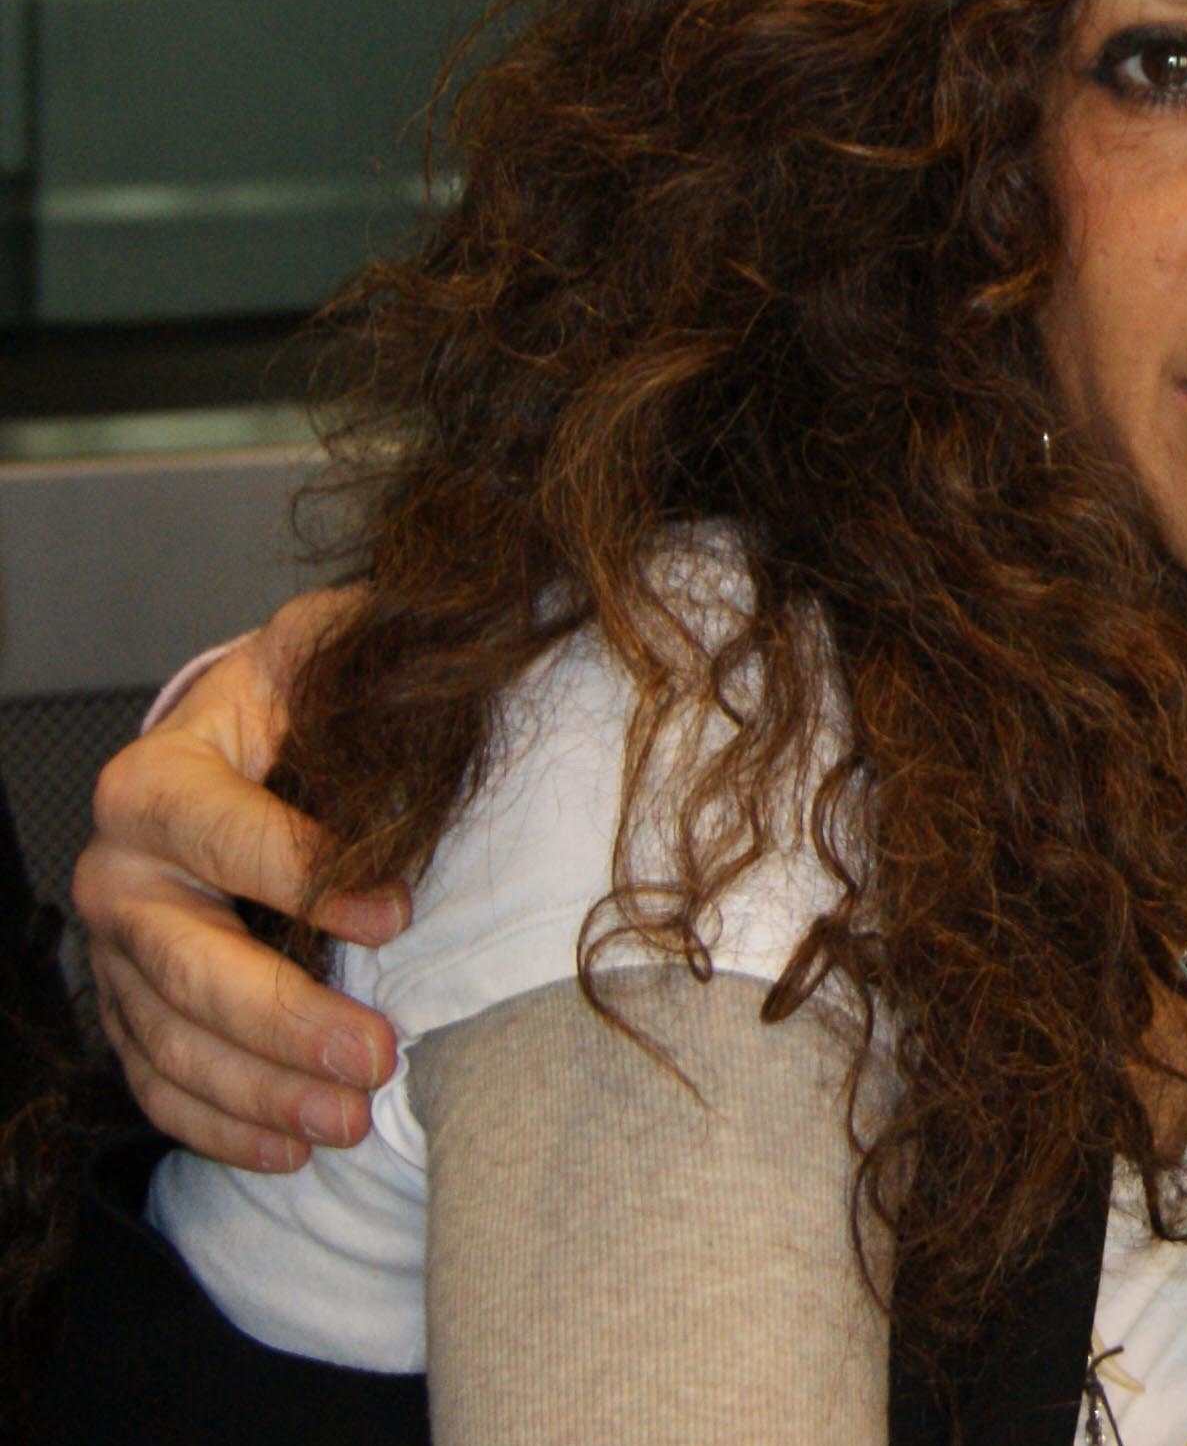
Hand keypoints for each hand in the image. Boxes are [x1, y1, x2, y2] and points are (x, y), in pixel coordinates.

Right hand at [73, 587, 406, 1170]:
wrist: (248, 738)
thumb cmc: (305, 695)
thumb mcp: (330, 649)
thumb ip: (367, 656)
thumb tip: (450, 675)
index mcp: (157, 780)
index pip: (224, 837)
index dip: (307, 879)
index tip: (399, 915)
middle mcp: (119, 872)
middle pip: (189, 963)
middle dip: (283, 1020)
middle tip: (376, 1057)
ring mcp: (119, 952)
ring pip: (174, 1040)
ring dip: (260, 1093)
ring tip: (351, 1120)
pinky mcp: (133, 1008)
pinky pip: (161, 1084)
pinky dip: (221, 1126)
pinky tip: (290, 1152)